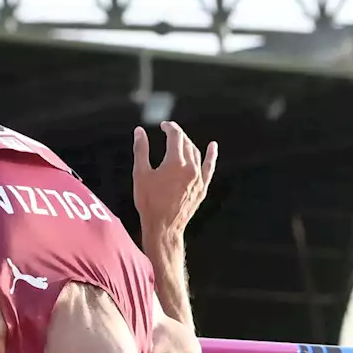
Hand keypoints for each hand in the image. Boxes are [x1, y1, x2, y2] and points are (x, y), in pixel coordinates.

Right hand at [132, 121, 217, 239]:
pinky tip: (212, 147)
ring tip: (180, 141)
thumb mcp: (140, 174)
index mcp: (175, 162)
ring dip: (188, 144)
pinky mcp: (202, 187)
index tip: (164, 125)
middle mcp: (190, 167)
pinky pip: (209, 167)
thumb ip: (141, 150)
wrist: (163, 227)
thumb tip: (140, 131)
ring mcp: (198, 178)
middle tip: (169, 131)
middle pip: (186, 143)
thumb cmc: (148, 202)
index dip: (170, 127)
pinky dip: (211, 156)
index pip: (175, 136)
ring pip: (196, 153)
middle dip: (178, 134)